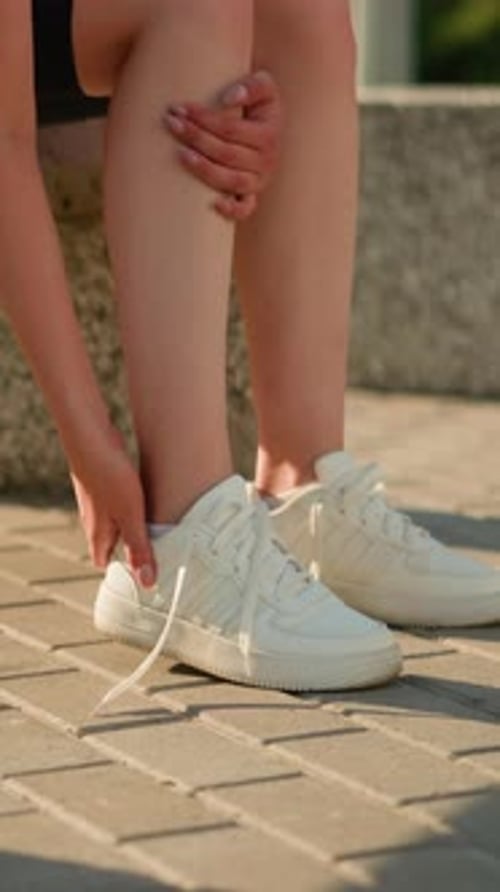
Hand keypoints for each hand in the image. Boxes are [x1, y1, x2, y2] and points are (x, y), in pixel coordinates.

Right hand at [69, 425, 156, 588]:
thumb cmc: (109, 477)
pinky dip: (129, 505)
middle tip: (154, 548)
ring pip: (113, 520)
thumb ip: (139, 549)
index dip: (121, 569)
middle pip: (110, 541)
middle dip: (128, 547)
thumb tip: (148, 584)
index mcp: (98, 534)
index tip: (141, 572)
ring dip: (131, 524)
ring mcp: (95, 500)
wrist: (90, 437)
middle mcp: (93, 519)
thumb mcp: (130, 517)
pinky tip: (143, 497)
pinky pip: (116, 501)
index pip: (103, 561)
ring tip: (155, 524)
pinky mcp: (102, 482)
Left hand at [164, 70, 283, 220]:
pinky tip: (214, 204)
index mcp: (269, 134)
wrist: (269, 125)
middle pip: (226, 153)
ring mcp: (259, 181)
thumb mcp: (265, 85)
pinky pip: (245, 208)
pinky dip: (232, 210)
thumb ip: (253, 85)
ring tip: (180, 154)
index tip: (179, 108)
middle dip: (196, 138)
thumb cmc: (259, 103)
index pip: (230, 128)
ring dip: (204, 169)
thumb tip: (228, 99)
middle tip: (171, 123)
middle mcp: (267, 161)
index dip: (203, 118)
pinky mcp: (251, 195)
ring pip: (231, 180)